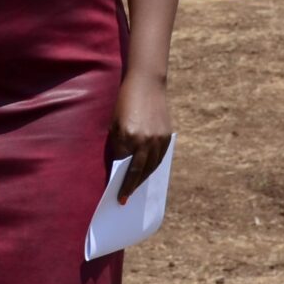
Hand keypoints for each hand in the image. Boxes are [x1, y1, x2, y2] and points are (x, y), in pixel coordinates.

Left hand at [109, 70, 172, 201]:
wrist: (146, 83)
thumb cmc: (125, 102)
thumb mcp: (115, 123)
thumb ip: (118, 144)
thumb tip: (119, 165)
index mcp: (128, 136)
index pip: (122, 165)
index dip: (119, 180)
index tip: (116, 194)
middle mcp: (145, 140)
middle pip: (138, 170)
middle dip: (130, 186)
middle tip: (125, 200)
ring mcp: (158, 139)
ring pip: (151, 166)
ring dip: (143, 179)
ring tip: (135, 189)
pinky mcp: (167, 136)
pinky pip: (160, 158)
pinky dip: (153, 167)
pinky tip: (146, 173)